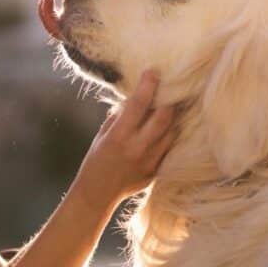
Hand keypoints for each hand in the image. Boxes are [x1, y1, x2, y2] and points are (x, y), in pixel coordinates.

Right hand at [70, 69, 177, 209]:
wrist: (97, 194)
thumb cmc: (95, 161)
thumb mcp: (103, 135)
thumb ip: (119, 117)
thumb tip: (134, 98)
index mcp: (119, 136)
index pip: (139, 104)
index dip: (148, 85)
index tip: (153, 72)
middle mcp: (137, 148)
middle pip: (164, 117)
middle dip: (168, 100)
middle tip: (169, 88)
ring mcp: (150, 161)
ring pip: (171, 132)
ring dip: (172, 117)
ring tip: (171, 105)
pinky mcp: (156, 171)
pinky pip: (169, 148)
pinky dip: (169, 135)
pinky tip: (168, 127)